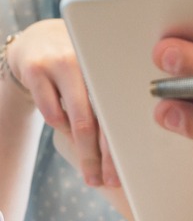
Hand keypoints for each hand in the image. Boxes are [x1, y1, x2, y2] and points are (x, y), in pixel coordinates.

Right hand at [5, 20, 118, 187]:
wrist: (37, 39)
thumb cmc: (77, 66)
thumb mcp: (97, 76)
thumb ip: (111, 102)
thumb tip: (128, 148)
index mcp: (113, 66)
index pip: (122, 111)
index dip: (123, 144)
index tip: (125, 170)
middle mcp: (93, 63)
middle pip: (99, 120)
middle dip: (103, 156)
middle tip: (106, 181)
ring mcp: (63, 65)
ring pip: (76, 120)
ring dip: (83, 151)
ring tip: (89, 172)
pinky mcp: (37, 70)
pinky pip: (51, 111)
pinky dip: (60, 126)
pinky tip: (68, 135)